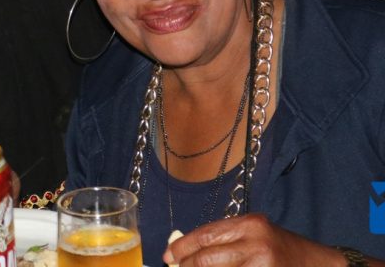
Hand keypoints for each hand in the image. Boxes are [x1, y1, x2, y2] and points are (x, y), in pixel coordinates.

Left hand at [163, 214, 345, 265]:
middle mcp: (256, 243)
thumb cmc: (279, 248)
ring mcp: (263, 266)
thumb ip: (224, 238)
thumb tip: (186, 249)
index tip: (168, 255)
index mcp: (249, 224)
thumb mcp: (253, 233)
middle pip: (209, 257)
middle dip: (188, 265)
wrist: (318, 265)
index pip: (207, 234)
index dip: (184, 246)